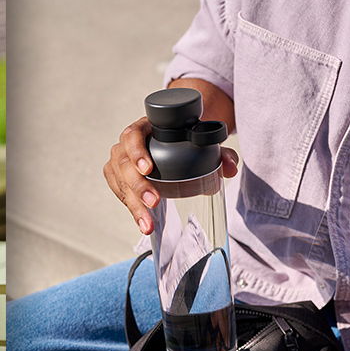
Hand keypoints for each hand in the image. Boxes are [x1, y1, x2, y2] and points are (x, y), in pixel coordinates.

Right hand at [104, 117, 238, 234]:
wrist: (176, 142)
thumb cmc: (185, 141)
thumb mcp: (203, 142)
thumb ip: (221, 153)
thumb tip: (231, 168)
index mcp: (145, 128)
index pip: (133, 136)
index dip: (137, 152)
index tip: (148, 169)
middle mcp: (127, 143)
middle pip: (123, 163)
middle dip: (138, 186)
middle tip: (154, 201)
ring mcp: (120, 160)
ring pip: (119, 180)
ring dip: (133, 203)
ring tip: (148, 222)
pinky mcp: (118, 176)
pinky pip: (118, 191)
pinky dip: (130, 206)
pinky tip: (142, 220)